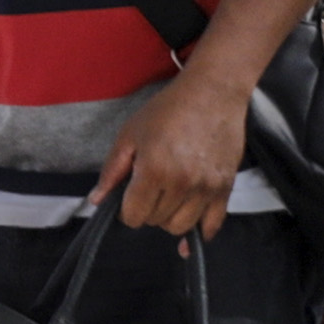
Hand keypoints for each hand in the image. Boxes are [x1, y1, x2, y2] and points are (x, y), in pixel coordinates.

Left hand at [90, 68, 248, 237]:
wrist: (212, 94)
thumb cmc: (167, 111)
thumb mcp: (129, 135)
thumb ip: (112, 171)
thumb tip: (96, 201)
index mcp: (154, 171)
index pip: (134, 216)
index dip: (126, 211)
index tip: (128, 198)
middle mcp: (182, 184)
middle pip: (156, 221)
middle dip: (146, 210)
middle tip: (148, 190)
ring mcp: (207, 188)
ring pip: (181, 226)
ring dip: (169, 218)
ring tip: (167, 197)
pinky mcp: (226, 187)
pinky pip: (213, 224)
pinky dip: (201, 229)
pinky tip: (192, 224)